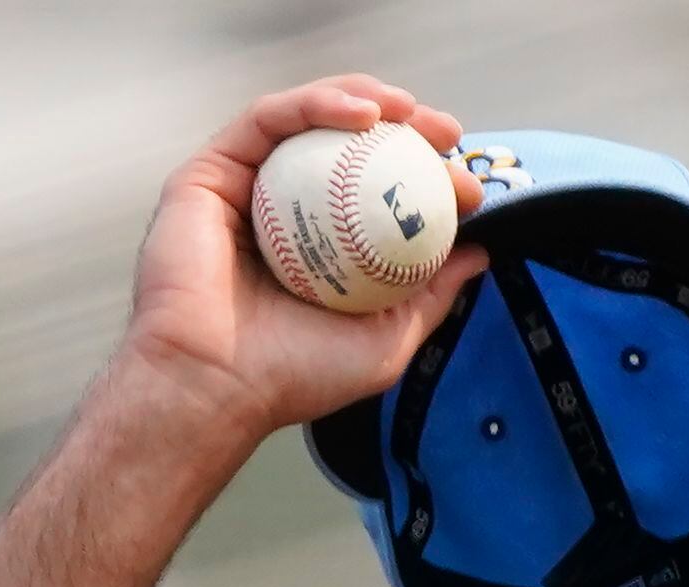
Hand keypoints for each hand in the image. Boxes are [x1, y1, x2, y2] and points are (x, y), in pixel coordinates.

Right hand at [114, 76, 487, 447]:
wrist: (215, 385)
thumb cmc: (290, 377)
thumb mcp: (386, 339)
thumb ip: (432, 295)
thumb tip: (479, 253)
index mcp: (318, 249)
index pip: (376, 191)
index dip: (425, 174)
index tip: (465, 184)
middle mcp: (279, 213)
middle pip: (345, 146)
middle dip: (403, 125)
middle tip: (445, 133)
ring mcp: (242, 190)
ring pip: (307, 120)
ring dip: (364, 100)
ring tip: (408, 110)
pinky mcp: (209, 174)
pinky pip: (268, 120)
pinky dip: (316, 104)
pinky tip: (363, 115)